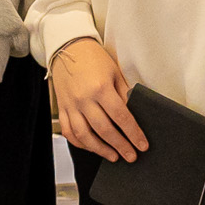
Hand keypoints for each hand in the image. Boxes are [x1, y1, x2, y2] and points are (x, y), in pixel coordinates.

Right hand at [47, 38, 147, 163]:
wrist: (68, 48)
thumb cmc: (93, 58)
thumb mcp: (115, 72)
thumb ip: (124, 94)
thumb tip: (134, 115)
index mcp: (100, 88)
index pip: (121, 117)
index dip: (133, 133)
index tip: (142, 145)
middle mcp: (84, 99)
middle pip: (104, 130)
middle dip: (120, 146)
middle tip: (131, 156)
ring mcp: (71, 105)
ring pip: (85, 135)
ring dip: (100, 149)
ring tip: (114, 156)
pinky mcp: (62, 108)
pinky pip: (69, 132)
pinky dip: (81, 143)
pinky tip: (92, 147)